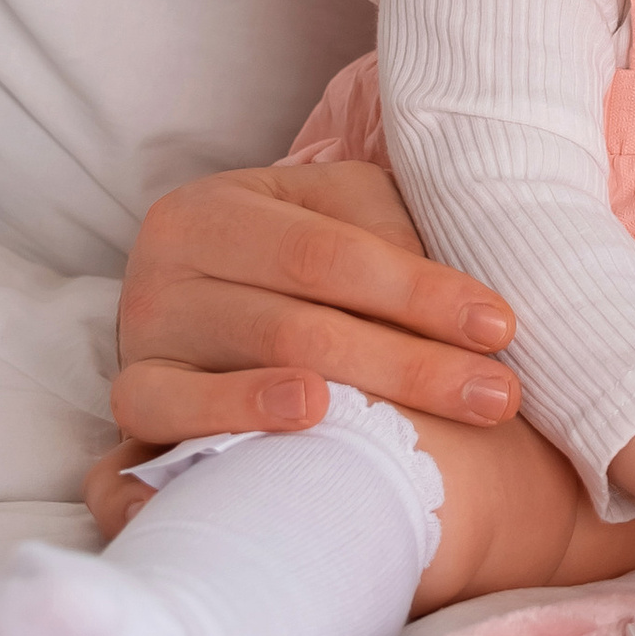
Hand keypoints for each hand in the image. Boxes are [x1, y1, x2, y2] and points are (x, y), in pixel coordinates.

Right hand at [112, 163, 519, 449]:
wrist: (204, 304)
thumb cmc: (294, 258)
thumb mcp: (340, 218)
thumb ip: (392, 234)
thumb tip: (466, 297)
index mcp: (221, 207)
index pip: (333, 252)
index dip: (421, 291)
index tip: (501, 327)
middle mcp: (166, 264)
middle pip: (300, 321)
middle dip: (411, 362)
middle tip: (497, 395)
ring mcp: (142, 336)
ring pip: (249, 370)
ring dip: (345, 397)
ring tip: (414, 428)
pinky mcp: (132, 398)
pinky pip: (166, 417)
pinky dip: (229, 419)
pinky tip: (305, 421)